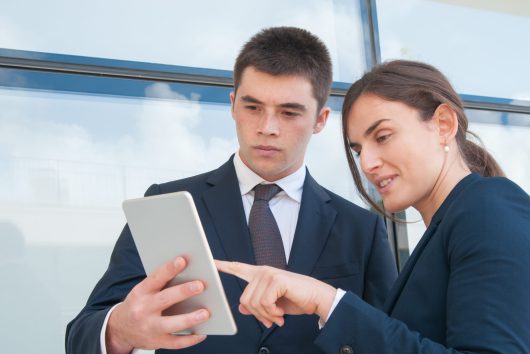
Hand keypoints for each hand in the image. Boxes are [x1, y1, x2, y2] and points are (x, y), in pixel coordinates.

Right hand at [106, 256, 208, 353]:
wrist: (119, 329)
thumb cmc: (139, 304)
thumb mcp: (143, 290)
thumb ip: (161, 283)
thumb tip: (189, 272)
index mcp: (141, 292)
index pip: (155, 278)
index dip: (169, 269)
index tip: (182, 260)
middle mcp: (143, 309)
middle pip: (164, 299)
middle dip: (183, 292)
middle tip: (200, 285)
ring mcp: (149, 327)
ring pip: (170, 324)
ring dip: (189, 319)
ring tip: (206, 313)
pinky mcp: (156, 342)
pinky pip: (175, 343)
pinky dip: (190, 339)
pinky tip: (202, 333)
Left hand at [216, 260, 335, 327]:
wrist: (317, 298)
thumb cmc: (297, 300)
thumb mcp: (273, 306)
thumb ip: (256, 305)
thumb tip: (241, 307)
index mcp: (260, 275)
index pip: (238, 268)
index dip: (224, 266)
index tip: (210, 262)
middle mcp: (263, 272)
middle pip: (244, 299)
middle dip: (258, 314)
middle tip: (272, 319)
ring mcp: (269, 274)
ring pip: (253, 303)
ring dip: (267, 315)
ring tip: (278, 316)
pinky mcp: (276, 280)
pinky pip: (264, 303)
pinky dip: (272, 313)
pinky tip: (281, 313)